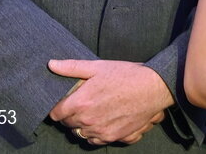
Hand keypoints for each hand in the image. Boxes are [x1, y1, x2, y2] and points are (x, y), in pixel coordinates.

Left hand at [48, 59, 172, 145]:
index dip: (59, 108)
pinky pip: (95, 141)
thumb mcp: (98, 67)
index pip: (56, 114)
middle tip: (82, 104)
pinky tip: (103, 122)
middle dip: (71, 115)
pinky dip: (96, 134)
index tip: (65, 103)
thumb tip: (52, 64)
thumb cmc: (127, 75)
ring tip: (94, 112)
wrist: (154, 88)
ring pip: (81, 133)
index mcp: (80, 103)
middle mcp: (87, 121)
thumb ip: (72, 67)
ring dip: (83, 125)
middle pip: (68, 124)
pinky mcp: (113, 137)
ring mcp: (100, 131)